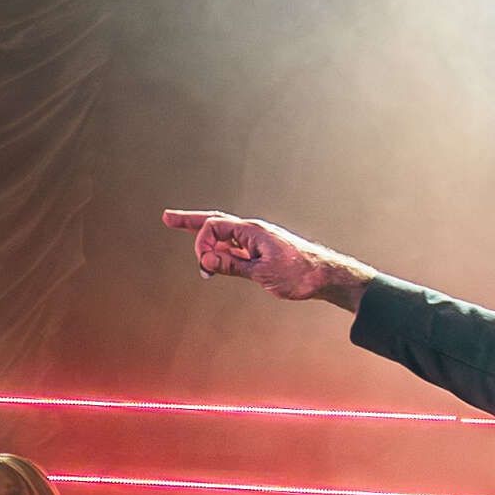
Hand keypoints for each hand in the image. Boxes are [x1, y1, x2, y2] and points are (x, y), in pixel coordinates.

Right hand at [162, 209, 372, 307]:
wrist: (327, 275)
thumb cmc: (299, 273)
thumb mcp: (261, 273)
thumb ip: (232, 265)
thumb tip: (205, 260)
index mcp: (252, 231)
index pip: (214, 226)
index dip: (202, 243)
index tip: (205, 266)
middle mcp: (253, 231)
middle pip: (215, 221)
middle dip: (190, 221)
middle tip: (167, 218)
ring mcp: (258, 240)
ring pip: (224, 234)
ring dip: (204, 236)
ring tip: (179, 224)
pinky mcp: (263, 251)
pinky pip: (235, 246)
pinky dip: (220, 249)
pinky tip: (213, 254)